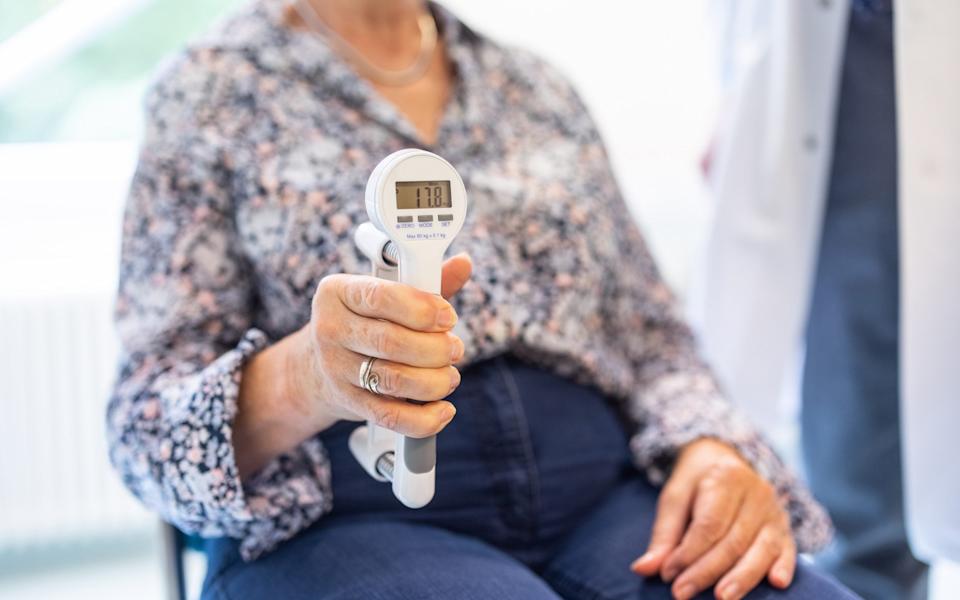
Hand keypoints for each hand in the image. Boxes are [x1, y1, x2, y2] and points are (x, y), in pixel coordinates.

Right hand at [291, 252, 473, 437]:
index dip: (422, 309)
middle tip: (455, 349)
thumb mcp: (386, 292)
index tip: (448, 317)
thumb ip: (426, 281)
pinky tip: (444, 410)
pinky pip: (390, 416)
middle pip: (391, 342)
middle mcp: (330, 330)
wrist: (316, 365)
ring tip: (450, 376)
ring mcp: (336, 370)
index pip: (381, 297)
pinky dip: (424, 418)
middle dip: (435, 348)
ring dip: (434, 381)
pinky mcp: (349, 403)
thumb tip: (464, 263)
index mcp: (338, 292)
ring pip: (393, 380)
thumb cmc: (365, 321)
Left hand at [631, 438, 795, 599]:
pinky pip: (788, 548)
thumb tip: (643, 569)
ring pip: (762, 548)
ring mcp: (775, 510)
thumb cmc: (696, 483)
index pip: (708, 524)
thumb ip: (663, 535)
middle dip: (707, 571)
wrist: (725, 461)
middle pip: (734, 540)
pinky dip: (784, 566)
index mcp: (726, 478)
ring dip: (742, 578)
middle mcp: (756, 493)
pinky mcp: (785, 527)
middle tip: (682, 593)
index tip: (667, 575)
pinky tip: (777, 583)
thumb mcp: (674, 498)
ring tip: (722, 598)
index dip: (688, 553)